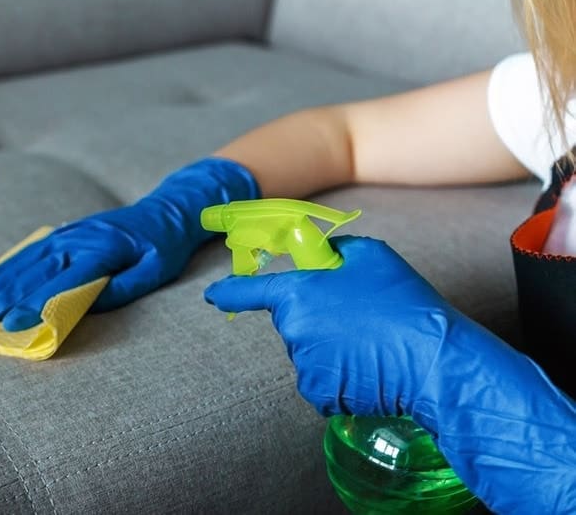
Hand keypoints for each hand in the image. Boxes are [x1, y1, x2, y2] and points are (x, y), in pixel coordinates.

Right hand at [0, 157, 258, 330]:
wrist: (166, 211)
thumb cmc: (164, 246)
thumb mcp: (155, 271)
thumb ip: (123, 288)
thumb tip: (87, 305)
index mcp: (102, 249)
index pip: (63, 281)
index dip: (36, 303)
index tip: (14, 323)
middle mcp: (79, 238)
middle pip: (37, 271)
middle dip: (8, 296)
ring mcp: (70, 233)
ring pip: (28, 260)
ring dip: (2, 282)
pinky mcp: (66, 232)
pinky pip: (32, 250)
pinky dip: (11, 265)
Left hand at [204, 235, 575, 513]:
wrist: (432, 358)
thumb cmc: (403, 302)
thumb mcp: (369, 256)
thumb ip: (333, 253)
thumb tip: (321, 259)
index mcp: (298, 293)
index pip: (250, 292)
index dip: (230, 292)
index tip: (214, 295)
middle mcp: (293, 329)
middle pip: (292, 322)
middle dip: (317, 318)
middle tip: (356, 317)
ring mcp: (304, 364)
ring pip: (308, 352)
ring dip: (330, 348)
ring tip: (369, 343)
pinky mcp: (319, 393)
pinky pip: (321, 379)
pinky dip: (338, 375)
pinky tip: (366, 367)